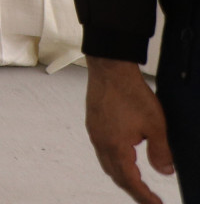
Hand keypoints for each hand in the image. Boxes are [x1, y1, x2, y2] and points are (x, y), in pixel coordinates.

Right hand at [86, 57, 174, 203]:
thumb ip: (161, 152)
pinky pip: (102, 151)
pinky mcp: (93, 124)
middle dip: (133, 190)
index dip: (144, 196)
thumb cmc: (130, 93)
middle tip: (149, 197)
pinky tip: (124, 157)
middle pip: (115, 176)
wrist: (110, 69)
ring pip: (107, 164)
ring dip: (123, 176)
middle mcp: (101, 143)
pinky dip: (115, 161)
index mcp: (115, 146)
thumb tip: (165, 172)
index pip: (130, 181)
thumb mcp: (156, 125)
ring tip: (138, 181)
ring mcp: (94, 133)